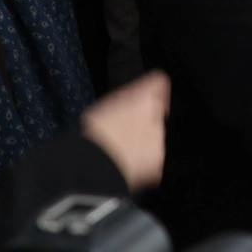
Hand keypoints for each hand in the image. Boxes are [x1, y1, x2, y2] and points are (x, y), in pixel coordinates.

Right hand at [81, 70, 169, 190]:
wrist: (92, 167)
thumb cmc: (93, 135)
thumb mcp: (104, 107)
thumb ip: (124, 100)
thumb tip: (132, 98)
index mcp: (143, 98)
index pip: (159, 83)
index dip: (153, 90)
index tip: (147, 98)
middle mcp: (157, 117)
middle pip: (156, 114)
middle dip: (145, 121)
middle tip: (124, 132)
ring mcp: (159, 141)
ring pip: (155, 138)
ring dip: (143, 143)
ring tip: (120, 151)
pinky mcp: (158, 164)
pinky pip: (152, 159)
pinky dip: (142, 162)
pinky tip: (124, 164)